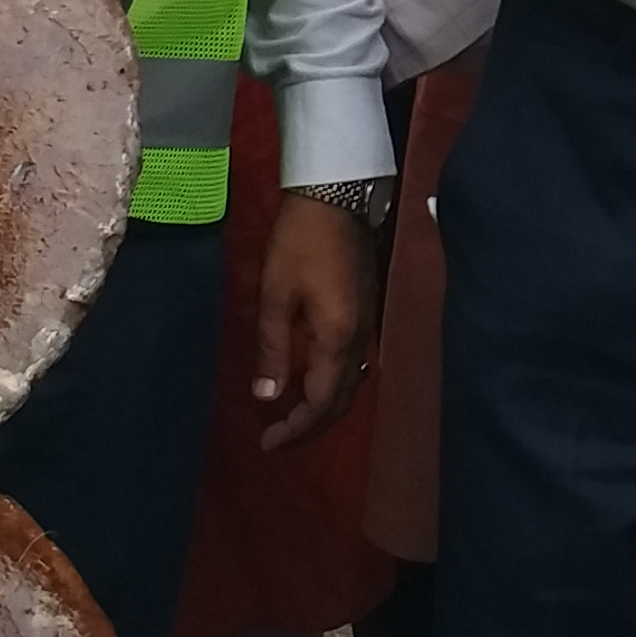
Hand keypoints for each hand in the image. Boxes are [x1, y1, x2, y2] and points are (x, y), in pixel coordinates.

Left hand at [251, 191, 380, 449]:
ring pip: (352, 383)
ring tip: (293, 415)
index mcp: (338, 339)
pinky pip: (355, 363)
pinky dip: (335, 382)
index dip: (296, 429)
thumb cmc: (299, 241)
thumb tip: (266, 398)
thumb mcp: (275, 295)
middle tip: (278, 438)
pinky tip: (314, 378)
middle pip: (342, 400)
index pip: (322, 403)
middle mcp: (361, 339)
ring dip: (325, 406)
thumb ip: (273, 349)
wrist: (337, 194)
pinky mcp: (368, 310)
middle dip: (311, 426)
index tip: (268, 443)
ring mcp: (369, 324)